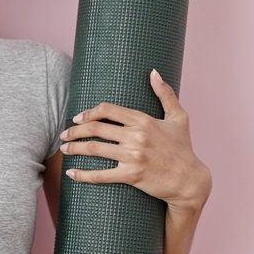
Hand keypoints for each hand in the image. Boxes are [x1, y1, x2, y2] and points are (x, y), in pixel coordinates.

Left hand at [59, 69, 210, 211]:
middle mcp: (137, 136)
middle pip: (96, 129)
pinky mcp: (132, 175)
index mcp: (143, 120)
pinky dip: (83, 175)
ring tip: (64, 149)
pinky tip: (71, 173)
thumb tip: (153, 72)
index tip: (77, 118)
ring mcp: (133, 156)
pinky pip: (101, 175)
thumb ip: (165, 93)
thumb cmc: (183, 148)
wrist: (190, 181)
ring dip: (74, 148)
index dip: (88, 113)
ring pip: (94, 149)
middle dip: (75, 130)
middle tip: (63, 134)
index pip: (107, 110)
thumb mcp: (179, 117)